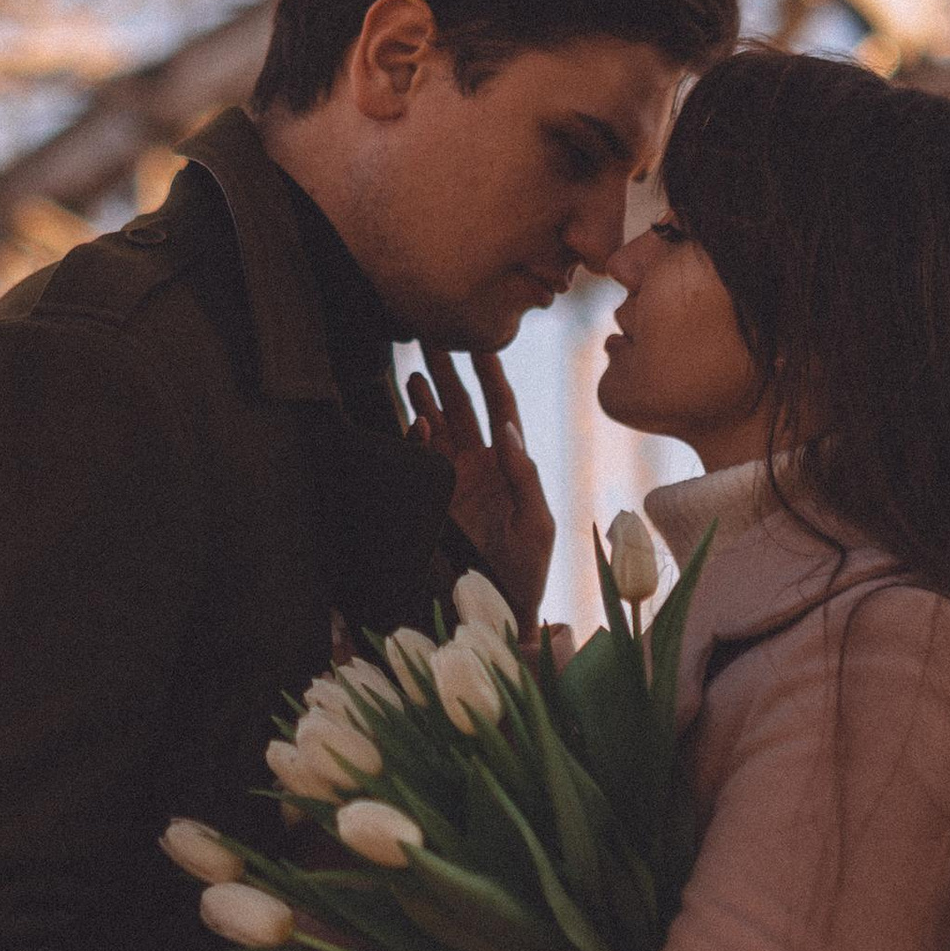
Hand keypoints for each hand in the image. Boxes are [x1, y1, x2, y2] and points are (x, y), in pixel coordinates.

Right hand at [406, 346, 554, 636]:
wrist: (495, 615)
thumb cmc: (526, 572)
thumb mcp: (537, 524)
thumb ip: (525, 476)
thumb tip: (509, 430)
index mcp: (510, 466)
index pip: (500, 408)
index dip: (490, 375)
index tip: (480, 343)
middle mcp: (478, 466)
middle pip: (462, 407)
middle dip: (447, 372)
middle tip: (432, 335)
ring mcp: (451, 481)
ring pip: (436, 426)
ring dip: (425, 398)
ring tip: (412, 368)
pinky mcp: (428, 499)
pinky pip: (418, 459)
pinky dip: (414, 438)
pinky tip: (414, 421)